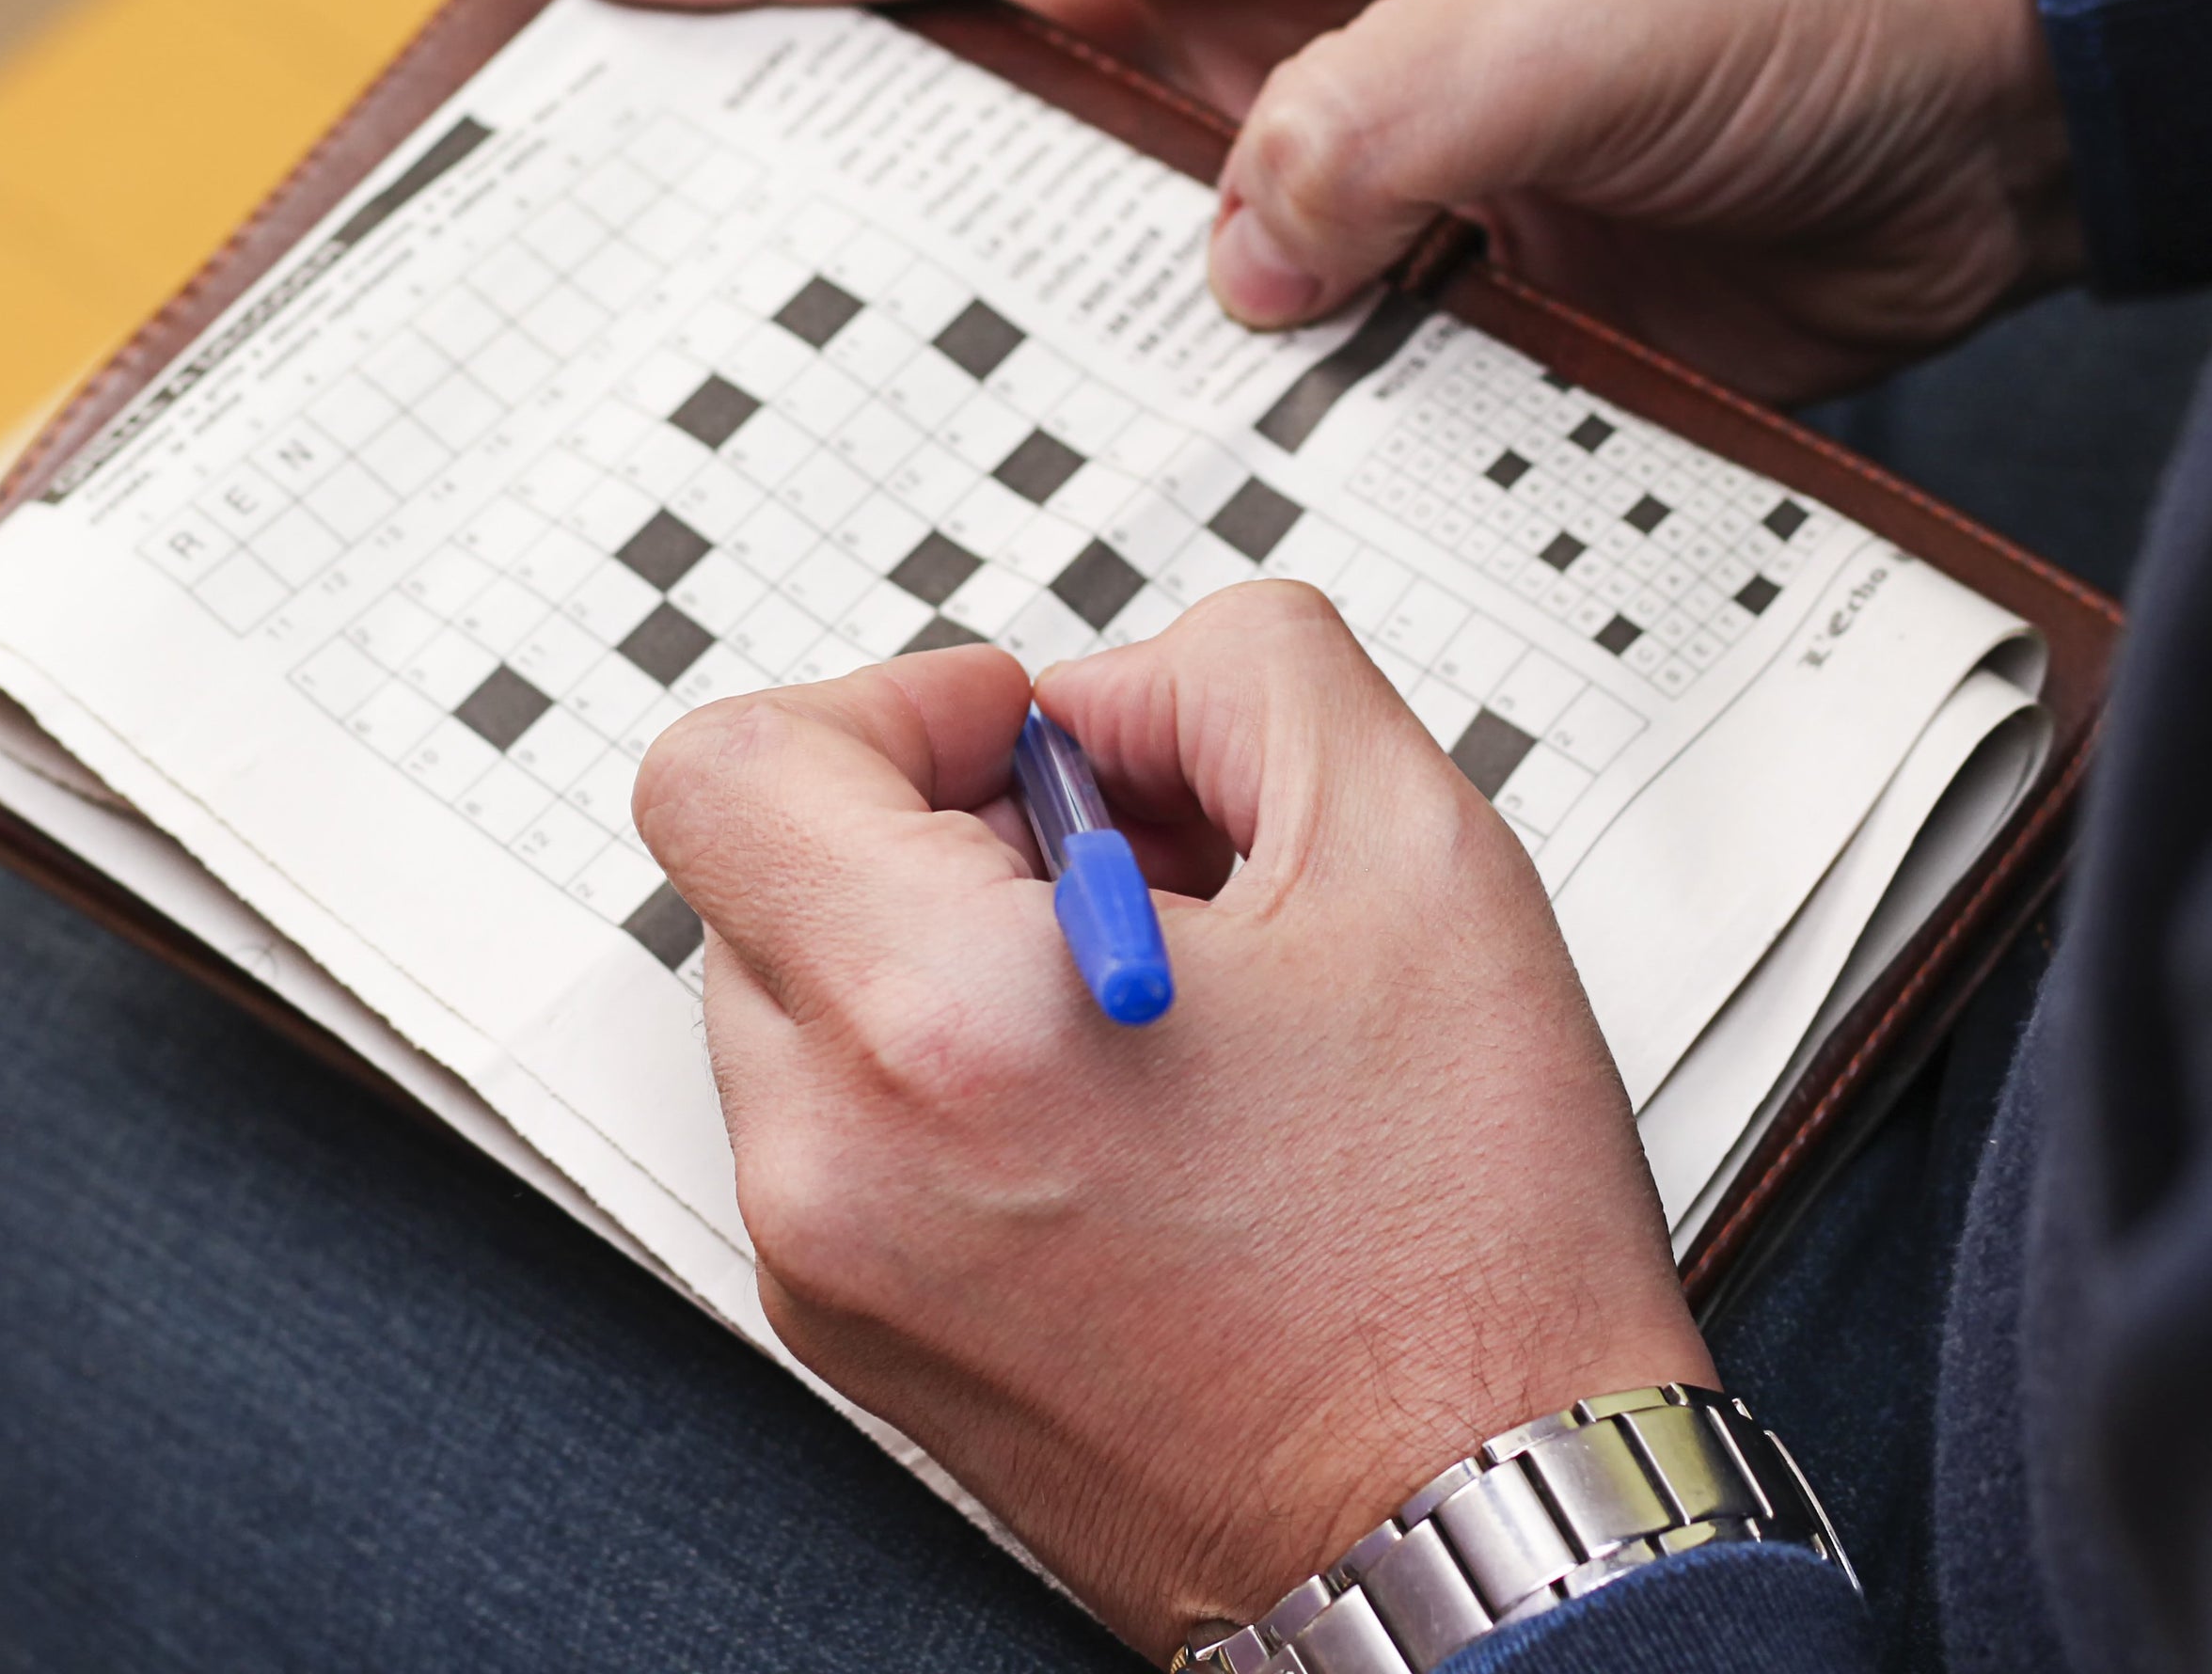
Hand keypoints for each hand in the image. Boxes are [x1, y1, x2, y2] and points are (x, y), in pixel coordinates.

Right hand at [548, 0, 2067, 402]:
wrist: (2005, 110)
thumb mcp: (1577, 19)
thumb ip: (1380, 122)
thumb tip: (1228, 266)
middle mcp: (1295, 27)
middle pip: (1012, 72)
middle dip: (844, 115)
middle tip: (656, 172)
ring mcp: (1353, 171)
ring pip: (1120, 243)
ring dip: (1010, 306)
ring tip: (827, 376)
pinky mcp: (1428, 299)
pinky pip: (1261, 362)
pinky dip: (1187, 419)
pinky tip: (1092, 485)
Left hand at [632, 588, 1708, 1654]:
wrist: (1479, 1537)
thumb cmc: (1463, 1262)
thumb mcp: (1413, 855)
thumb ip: (1240, 675)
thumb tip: (1113, 693)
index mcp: (941, 1027)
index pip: (732, 766)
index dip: (888, 707)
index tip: (1017, 738)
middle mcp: (837, 1162)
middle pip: (763, 874)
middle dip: (939, 825)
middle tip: (1129, 867)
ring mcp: (830, 1270)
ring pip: (804, 999)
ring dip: (942, 948)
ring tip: (1147, 999)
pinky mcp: (859, 1342)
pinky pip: (840, 1128)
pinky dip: (947, 1073)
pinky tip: (1123, 1104)